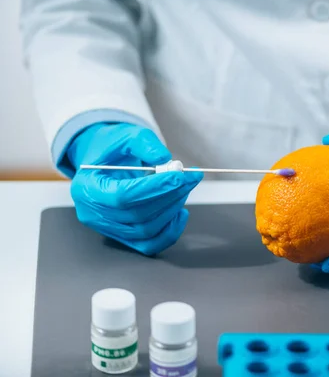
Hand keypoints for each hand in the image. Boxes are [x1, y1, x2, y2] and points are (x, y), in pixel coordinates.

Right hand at [67, 122, 202, 254]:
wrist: (103, 161)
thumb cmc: (111, 149)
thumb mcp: (126, 135)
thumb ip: (145, 144)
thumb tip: (165, 159)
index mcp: (86, 188)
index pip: (123, 197)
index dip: (154, 189)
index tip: (179, 176)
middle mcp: (93, 213)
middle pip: (137, 215)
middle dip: (169, 196)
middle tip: (190, 178)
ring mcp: (108, 229)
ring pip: (146, 230)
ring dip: (172, 209)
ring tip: (183, 187)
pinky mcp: (124, 236)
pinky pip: (150, 244)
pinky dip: (170, 231)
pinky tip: (180, 211)